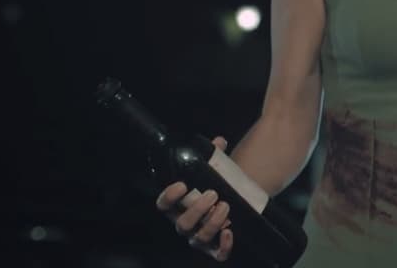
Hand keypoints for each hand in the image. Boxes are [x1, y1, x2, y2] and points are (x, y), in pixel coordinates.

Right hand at [155, 136, 234, 261]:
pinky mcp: (215, 248)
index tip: (182, 184)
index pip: (163, 204)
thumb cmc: (216, 185)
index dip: (169, 197)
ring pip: (199, 238)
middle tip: (213, 194)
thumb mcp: (213, 170)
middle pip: (182, 224)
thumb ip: (213, 156)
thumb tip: (219, 142)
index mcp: (178, 206)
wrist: (233, 200)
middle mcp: (185, 223)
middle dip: (197, 210)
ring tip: (226, 205)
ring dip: (212, 223)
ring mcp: (198, 237)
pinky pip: (217, 254)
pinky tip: (230, 233)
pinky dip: (223, 247)